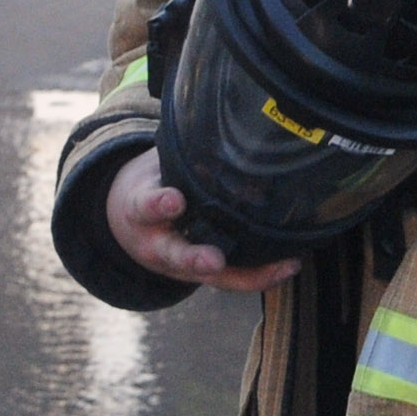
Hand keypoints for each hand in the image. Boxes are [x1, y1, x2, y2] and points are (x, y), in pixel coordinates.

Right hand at [106, 146, 298, 291]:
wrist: (128, 227)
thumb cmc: (151, 189)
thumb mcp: (154, 171)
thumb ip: (181, 163)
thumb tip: (223, 135)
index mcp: (140, 213)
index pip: (145, 207)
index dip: (158, 205)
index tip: (174, 200)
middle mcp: (158, 246)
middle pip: (176, 256)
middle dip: (195, 260)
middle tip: (213, 261)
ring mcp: (182, 266)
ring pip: (212, 278)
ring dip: (246, 276)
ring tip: (278, 269)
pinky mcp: (204, 275)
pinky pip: (232, 280)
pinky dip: (261, 276)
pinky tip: (289, 266)